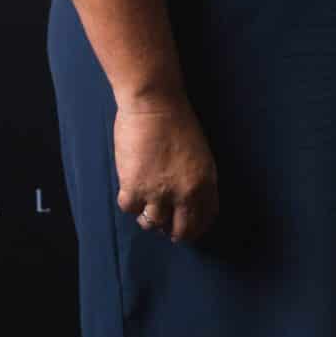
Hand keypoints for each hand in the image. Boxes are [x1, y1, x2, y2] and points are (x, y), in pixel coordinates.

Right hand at [113, 95, 218, 243]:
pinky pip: (129, 208)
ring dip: (149, 218)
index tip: (187, 227)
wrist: (154, 104)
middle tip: (165, 227)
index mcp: (205, 183)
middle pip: (182, 230)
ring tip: (145, 207)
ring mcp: (158, 193)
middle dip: (174, 232)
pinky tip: (130, 190)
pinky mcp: (134, 188)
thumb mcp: (202, 154)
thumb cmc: (178, 122)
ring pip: (153, 224)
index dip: (196, 227)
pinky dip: (129, 202)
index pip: (206, 218)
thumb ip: (200, 179)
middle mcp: (185, 193)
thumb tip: (189, 200)